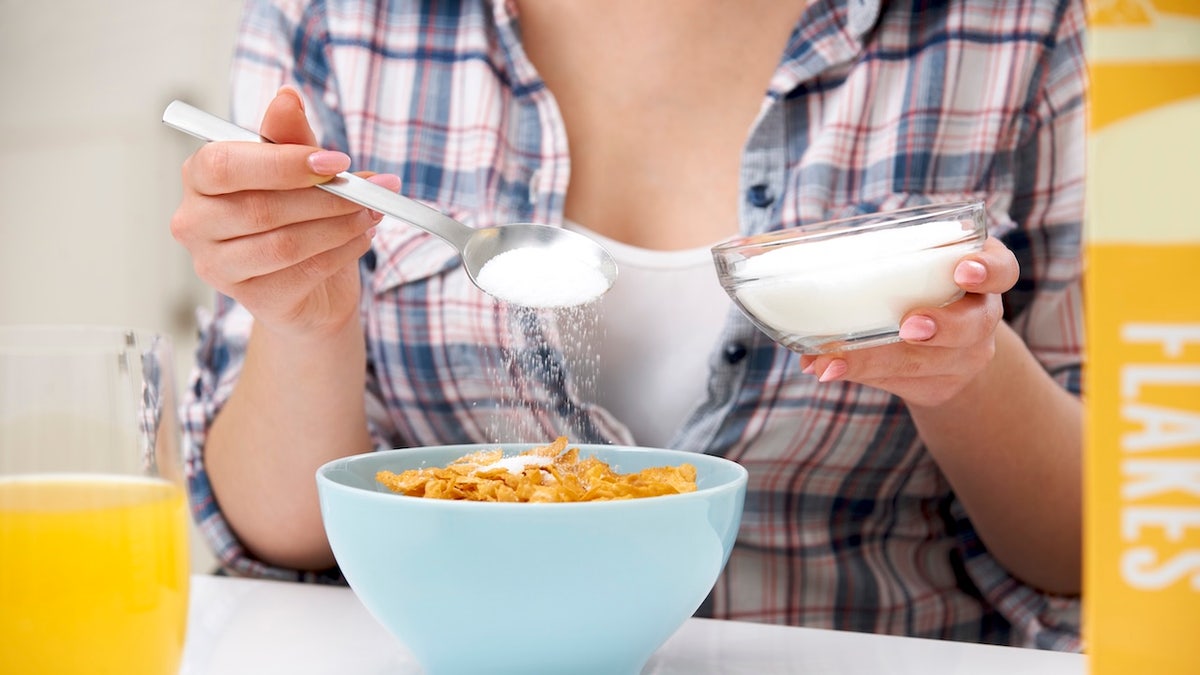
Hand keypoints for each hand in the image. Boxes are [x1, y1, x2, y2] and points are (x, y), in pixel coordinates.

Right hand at [170, 87, 399, 338]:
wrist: (314, 288)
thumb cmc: (300, 218)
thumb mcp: (301, 172)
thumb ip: (290, 138)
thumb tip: (287, 97)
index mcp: (199, 178)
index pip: (225, 164)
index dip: (283, 162)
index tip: (337, 161)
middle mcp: (194, 223)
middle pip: (260, 208)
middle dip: (326, 197)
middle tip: (370, 190)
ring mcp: (216, 266)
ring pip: (285, 243)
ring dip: (339, 225)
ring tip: (371, 212)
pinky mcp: (250, 299)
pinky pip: (304, 271)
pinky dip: (342, 250)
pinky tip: (362, 237)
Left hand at [798, 236, 1019, 406]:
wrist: (945, 351)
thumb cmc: (913, 290)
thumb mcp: (906, 268)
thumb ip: (859, 255)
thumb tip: (758, 246)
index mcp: (977, 277)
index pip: (1002, 269)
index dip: (987, 269)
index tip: (963, 270)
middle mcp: (980, 318)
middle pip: (974, 325)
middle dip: (942, 326)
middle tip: (909, 325)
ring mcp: (964, 357)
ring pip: (931, 363)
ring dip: (880, 359)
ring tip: (836, 359)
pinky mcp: (938, 387)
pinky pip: (903, 383)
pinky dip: (862, 373)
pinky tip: (828, 370)